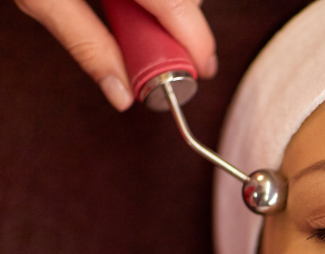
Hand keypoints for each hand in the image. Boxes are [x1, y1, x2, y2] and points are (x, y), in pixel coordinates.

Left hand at [14, 0, 215, 110]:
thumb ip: (86, 45)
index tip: (200, 71)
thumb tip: (122, 93)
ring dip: (172, 10)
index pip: (175, 6)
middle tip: (162, 53)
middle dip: (183, 29)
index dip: (197, 43)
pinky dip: (164, 0)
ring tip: (136, 22)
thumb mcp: (44, 0)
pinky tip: (135, 4)